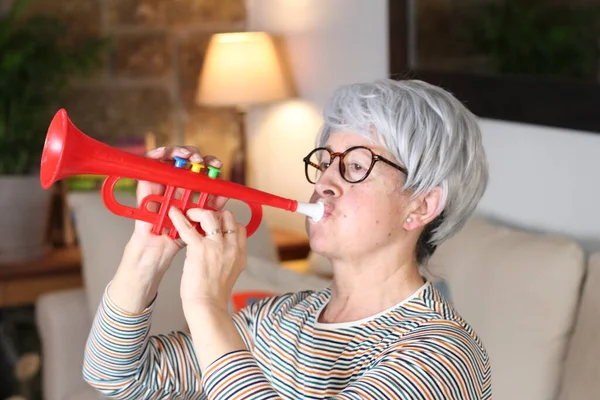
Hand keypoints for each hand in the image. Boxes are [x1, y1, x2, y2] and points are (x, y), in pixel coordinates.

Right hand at [128, 146, 228, 271]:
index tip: (217, 166)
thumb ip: (213, 204)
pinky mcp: (148, 180)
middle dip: (196, 155)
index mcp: (192, 186)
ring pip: (171, 155)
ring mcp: (163, 178)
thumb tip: (227, 191)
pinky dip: (157, 153)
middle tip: (201, 162)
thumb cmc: (179, 232)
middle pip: (187, 157)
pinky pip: (150, 161)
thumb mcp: (201, 217)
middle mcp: (178, 179)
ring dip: (179, 151)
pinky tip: (164, 153)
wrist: (162, 244)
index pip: (202, 167)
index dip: (210, 163)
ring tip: (186, 157)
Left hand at [168, 207, 246, 310]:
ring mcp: (217, 247)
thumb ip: (229, 258)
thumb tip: (222, 251)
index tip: (217, 223)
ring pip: (211, 216)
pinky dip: (179, 218)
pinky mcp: (200, 249)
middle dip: (214, 214)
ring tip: (189, 215)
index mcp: (240, 254)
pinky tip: (173, 214)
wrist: (208, 307)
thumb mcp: (231, 273)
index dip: (227, 222)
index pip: (239, 227)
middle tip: (202, 218)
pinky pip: (188, 227)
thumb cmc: (214, 294)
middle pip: (227, 217)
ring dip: (198, 212)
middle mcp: (231, 247)